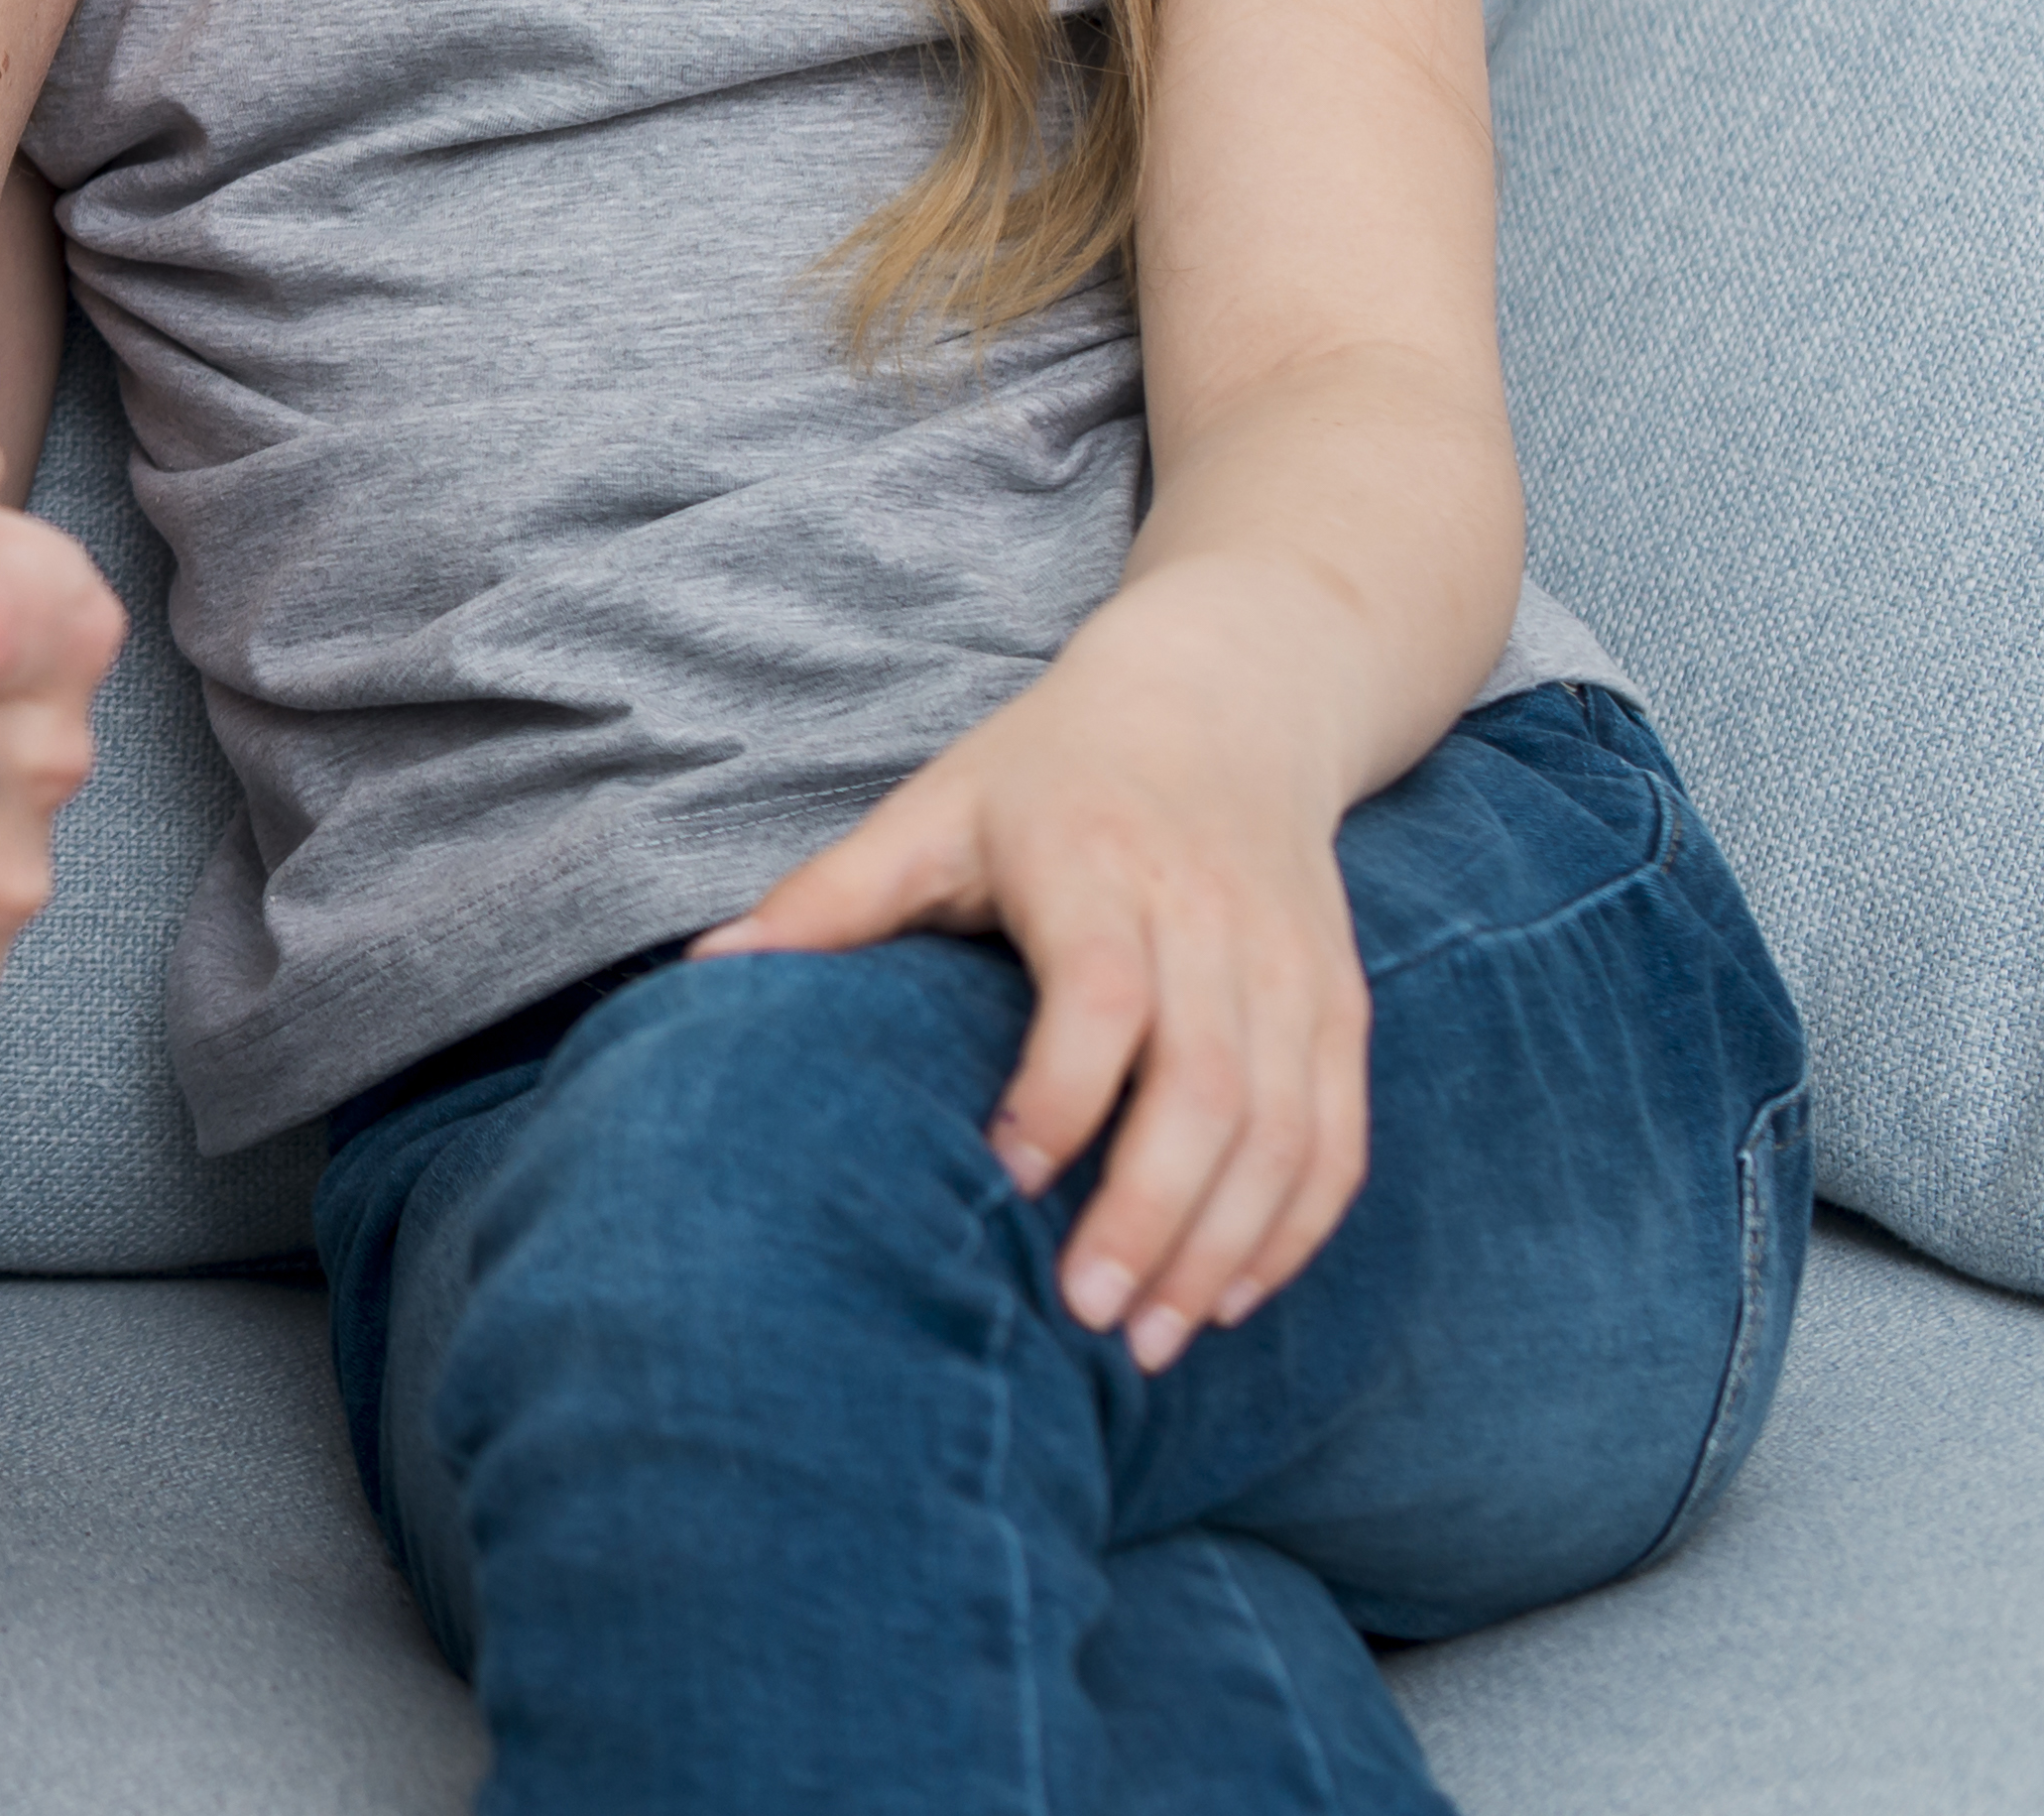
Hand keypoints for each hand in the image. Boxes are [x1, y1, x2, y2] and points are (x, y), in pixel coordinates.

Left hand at [700, 614, 1371, 1372]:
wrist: (1224, 702)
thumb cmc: (1047, 773)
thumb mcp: (931, 810)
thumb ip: (830, 897)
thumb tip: (704, 973)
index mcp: (1096, 864)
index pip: (1102, 993)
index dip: (1063, 1091)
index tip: (1007, 1176)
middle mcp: (1209, 918)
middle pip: (1207, 1083)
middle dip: (1152, 1212)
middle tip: (1087, 1317)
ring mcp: (1289, 968)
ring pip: (1284, 1128)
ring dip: (1226, 1244)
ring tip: (1151, 1341)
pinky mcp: (1338, 1004)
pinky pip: (1338, 1134)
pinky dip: (1297, 1225)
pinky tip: (1233, 1295)